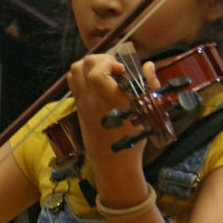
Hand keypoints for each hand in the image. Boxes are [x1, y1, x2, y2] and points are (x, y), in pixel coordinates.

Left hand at [67, 54, 158, 176]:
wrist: (114, 163)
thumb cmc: (134, 139)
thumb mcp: (148, 113)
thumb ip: (149, 86)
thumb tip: (147, 65)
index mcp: (109, 101)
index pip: (96, 73)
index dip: (107, 63)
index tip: (122, 69)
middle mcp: (91, 100)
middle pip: (81, 66)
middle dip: (99, 59)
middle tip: (115, 68)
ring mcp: (82, 104)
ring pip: (74, 72)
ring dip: (89, 65)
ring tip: (106, 72)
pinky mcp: (78, 108)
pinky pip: (74, 84)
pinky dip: (84, 76)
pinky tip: (100, 83)